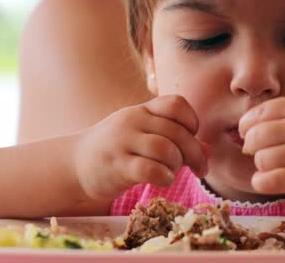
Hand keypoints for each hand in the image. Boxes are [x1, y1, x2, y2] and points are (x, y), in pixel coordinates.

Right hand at [74, 95, 207, 199]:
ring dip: (178, 165)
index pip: (176, 103)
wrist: (75, 165)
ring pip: (166, 149)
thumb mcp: (145, 137)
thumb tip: (209, 150)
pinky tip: (163, 181)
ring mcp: (122, 142)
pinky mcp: (116, 166)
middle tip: (200, 169)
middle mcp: (132, 121)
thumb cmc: (118, 150)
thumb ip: (176, 140)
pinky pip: (150, 169)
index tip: (192, 137)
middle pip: (177, 131)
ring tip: (173, 172)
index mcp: (142, 110)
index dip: (192, 121)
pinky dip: (165, 177)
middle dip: (195, 152)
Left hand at [239, 96, 284, 199]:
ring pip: (261, 160)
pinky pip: (270, 180)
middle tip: (259, 153)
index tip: (249, 135)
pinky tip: (268, 181)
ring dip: (262, 165)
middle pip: (255, 137)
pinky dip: (262, 181)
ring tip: (275, 167)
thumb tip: (249, 128)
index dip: (247, 126)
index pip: (260, 113)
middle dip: (251, 146)